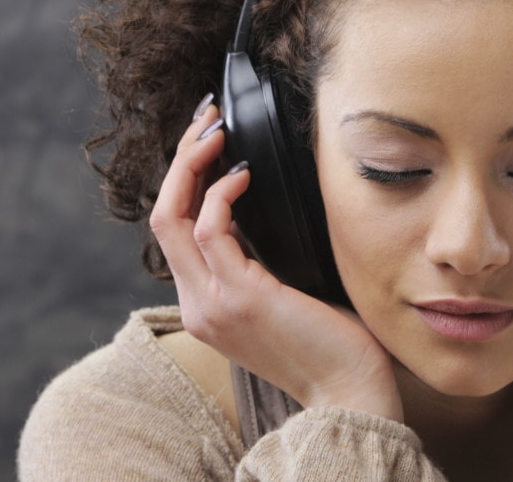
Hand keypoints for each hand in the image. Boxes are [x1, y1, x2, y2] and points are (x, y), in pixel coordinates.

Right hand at [150, 96, 402, 419]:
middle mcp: (196, 305)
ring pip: (172, 215)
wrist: (351, 395)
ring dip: (193, 162)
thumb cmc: (333, 344)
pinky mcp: (239, 297)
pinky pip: (211, 229)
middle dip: (181, 157)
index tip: (209, 137)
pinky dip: (222, 192)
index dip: (184, 177)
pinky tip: (244, 174)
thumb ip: (262, 257)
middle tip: (207, 117)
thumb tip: (265, 200)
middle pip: (161, 214)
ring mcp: (212, 304)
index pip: (173, 229)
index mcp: (203, 305)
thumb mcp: (285, 292)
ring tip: (219, 129)